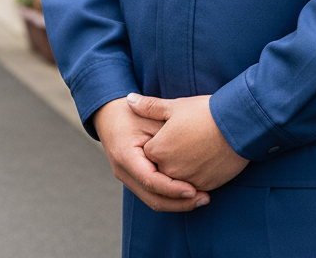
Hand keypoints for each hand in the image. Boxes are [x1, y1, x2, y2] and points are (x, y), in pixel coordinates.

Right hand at [92, 97, 209, 211]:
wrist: (110, 115)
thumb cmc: (132, 112)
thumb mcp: (150, 118)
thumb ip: (167, 134)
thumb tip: (192, 150)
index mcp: (126, 156)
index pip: (151, 181)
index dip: (173, 188)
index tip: (193, 190)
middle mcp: (124, 173)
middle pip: (152, 198)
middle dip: (179, 203)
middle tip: (204, 198)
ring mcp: (128, 179)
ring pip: (153, 200)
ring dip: (177, 203)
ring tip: (201, 198)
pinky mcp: (134, 179)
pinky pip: (152, 194)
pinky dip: (170, 196)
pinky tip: (189, 193)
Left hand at [129, 93, 249, 191]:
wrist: (238, 125)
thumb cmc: (205, 112)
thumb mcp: (175, 106)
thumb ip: (149, 107)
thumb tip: (129, 100)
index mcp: (158, 150)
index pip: (148, 152)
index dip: (158, 140)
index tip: (170, 131)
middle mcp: (169, 169)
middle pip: (161, 167)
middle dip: (168, 157)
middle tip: (183, 140)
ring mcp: (188, 180)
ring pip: (177, 178)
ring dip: (182, 169)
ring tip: (195, 149)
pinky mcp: (205, 186)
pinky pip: (195, 185)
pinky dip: (196, 176)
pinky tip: (205, 159)